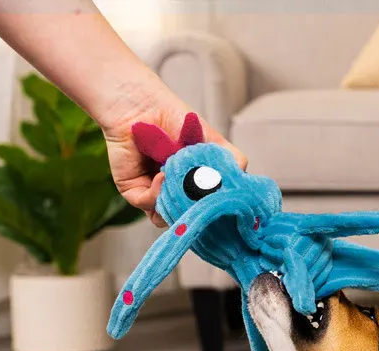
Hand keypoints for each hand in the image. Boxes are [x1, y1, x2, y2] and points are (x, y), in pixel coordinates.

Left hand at [102, 83, 246, 226]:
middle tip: (203, 197)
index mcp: (193, 186)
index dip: (214, 211)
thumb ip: (231, 158)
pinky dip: (158, 193)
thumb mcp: (212, 141)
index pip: (205, 209)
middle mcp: (174, 194)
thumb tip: (244, 176)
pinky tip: (163, 175)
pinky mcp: (134, 191)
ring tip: (180, 182)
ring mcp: (154, 195)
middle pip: (187, 218)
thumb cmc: (177, 119)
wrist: (144, 104)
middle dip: (196, 210)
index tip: (223, 207)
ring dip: (175, 204)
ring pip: (167, 217)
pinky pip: (148, 204)